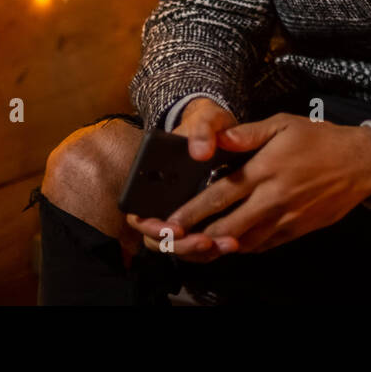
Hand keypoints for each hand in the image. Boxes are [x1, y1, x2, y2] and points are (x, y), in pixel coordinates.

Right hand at [125, 97, 237, 260]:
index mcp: (150, 179)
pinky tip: (233, 243)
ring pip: (179, 247)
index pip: (137, 215)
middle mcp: (159, 202)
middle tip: (207, 242)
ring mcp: (178, 214)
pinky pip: (197, 246)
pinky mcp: (199, 221)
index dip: (153, 227)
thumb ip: (203, 128)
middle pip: (157, 239)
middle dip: (181, 246)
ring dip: (199, 253)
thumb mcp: (207, 118)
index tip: (176, 228)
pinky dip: (212, 250)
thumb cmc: (208, 124)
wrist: (224, 130)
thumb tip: (199, 152)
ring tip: (227, 244)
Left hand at [164, 113, 370, 257]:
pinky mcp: (298, 230)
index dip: (192, 211)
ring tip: (196, 248)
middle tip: (174, 243)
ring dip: (219, 247)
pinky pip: (265, 244)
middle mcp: (272, 199)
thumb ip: (249, 133)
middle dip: (198, 237)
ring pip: (245, 242)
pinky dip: (245, 247)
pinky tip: (232, 245)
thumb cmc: (319, 139)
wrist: (361, 163)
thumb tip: (220, 138)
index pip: (221, 194)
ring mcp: (286, 218)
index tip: (170, 222)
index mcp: (265, 170)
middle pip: (228, 226)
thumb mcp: (284, 124)